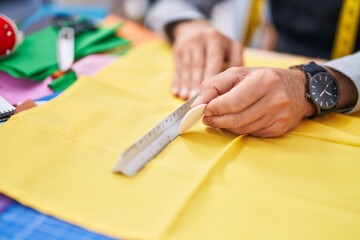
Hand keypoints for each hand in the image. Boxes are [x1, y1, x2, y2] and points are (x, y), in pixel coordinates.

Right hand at [170, 20, 242, 98]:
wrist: (195, 29)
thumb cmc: (219, 44)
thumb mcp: (232, 46)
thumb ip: (236, 61)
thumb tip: (235, 80)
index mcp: (214, 38)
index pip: (212, 59)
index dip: (210, 76)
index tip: (210, 92)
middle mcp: (199, 40)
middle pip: (197, 65)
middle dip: (196, 83)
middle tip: (196, 99)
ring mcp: (186, 45)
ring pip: (186, 68)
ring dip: (185, 84)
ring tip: (185, 97)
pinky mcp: (176, 51)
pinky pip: (176, 69)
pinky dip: (176, 81)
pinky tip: (176, 92)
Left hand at [192, 67, 315, 136]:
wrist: (297, 88)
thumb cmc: (263, 78)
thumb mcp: (239, 73)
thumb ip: (215, 85)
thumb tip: (197, 103)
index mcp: (264, 81)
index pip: (231, 102)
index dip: (213, 108)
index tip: (203, 109)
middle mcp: (275, 99)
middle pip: (236, 118)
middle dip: (216, 120)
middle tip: (206, 118)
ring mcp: (279, 116)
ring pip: (243, 128)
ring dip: (226, 126)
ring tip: (218, 119)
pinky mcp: (280, 128)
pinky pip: (252, 133)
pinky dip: (240, 129)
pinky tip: (235, 122)